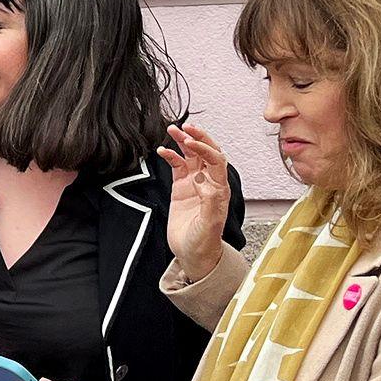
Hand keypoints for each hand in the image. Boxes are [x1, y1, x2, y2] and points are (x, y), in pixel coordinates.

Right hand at [156, 122, 231, 280]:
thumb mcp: (209, 225)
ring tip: (172, 130)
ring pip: (191, 156)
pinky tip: (162, 150)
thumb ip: (210, 203)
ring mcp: (194, 184)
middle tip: (185, 127)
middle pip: (206, 152)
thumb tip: (206, 182)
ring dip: (183, 142)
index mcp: (219, 189)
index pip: (215, 160)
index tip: (191, 142)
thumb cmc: (204, 242)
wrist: (193, 254)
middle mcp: (209, 182)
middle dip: (197, 137)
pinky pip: (177, 166)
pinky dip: (170, 156)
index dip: (205, 149)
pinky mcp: (181, 188)